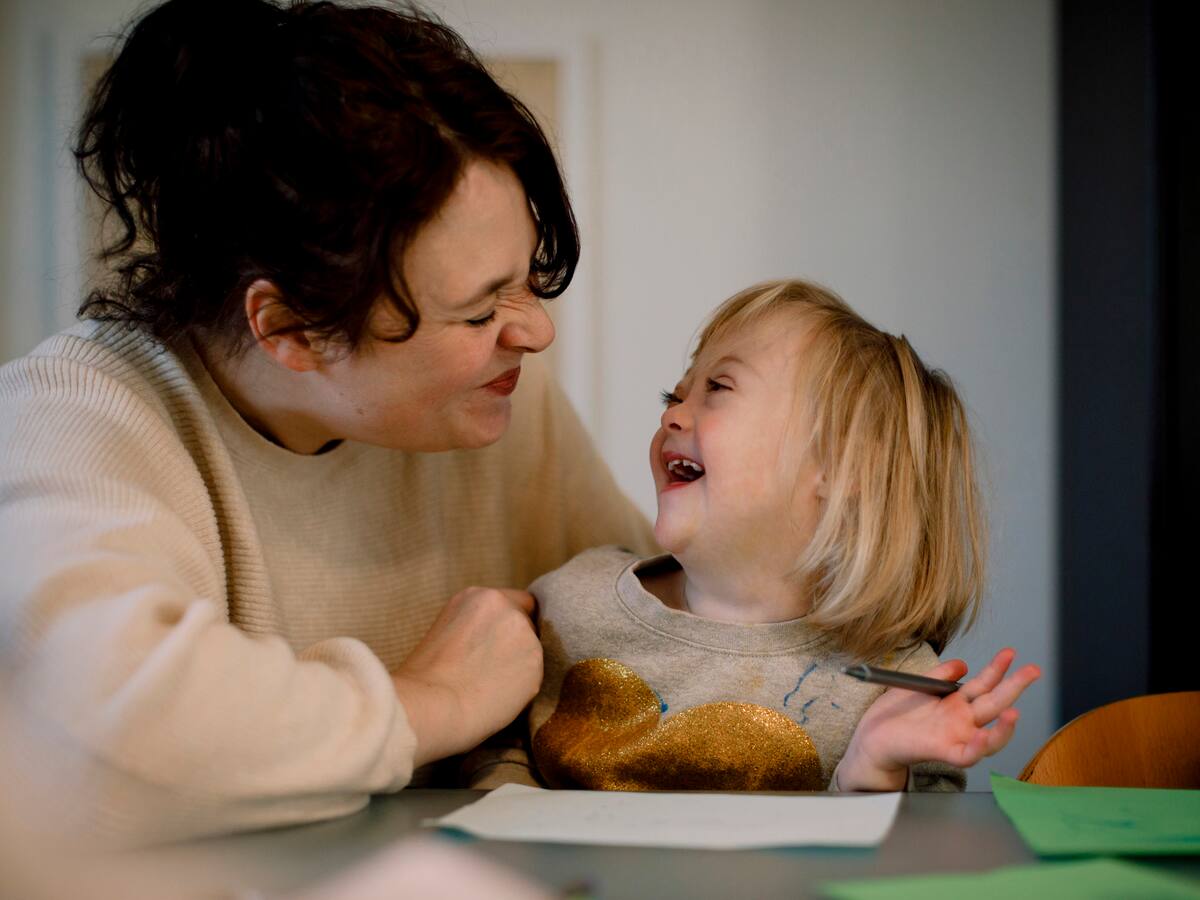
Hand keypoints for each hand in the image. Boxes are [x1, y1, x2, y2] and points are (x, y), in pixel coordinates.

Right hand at [391, 587, 542, 767]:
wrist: (432, 706)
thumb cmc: (427, 680)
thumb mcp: (447, 633)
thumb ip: (478, 627)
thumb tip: (497, 640)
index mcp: (477, 597)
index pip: (517, 602)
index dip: (511, 625)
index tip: (501, 644)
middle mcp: (504, 606)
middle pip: (527, 624)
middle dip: (516, 645)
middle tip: (493, 672)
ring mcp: (522, 631)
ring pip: (532, 650)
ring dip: (520, 666)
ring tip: (490, 688)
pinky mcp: (535, 660)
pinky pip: (535, 675)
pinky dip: (523, 687)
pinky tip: (498, 697)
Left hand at [837, 648, 1040, 790]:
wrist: (871, 736)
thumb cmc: (894, 713)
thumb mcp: (918, 685)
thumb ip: (941, 675)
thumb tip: (964, 664)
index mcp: (956, 703)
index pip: (984, 684)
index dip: (997, 669)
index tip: (1010, 652)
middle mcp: (961, 720)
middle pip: (994, 703)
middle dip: (1015, 687)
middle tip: (1033, 670)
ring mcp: (955, 737)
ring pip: (990, 736)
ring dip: (1004, 727)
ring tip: (1014, 711)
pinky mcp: (942, 751)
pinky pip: (967, 754)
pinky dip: (978, 748)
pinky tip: (983, 735)